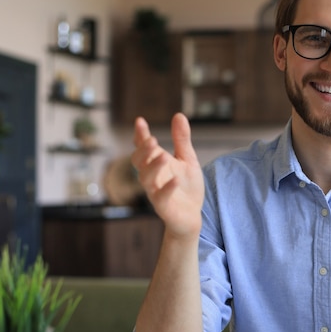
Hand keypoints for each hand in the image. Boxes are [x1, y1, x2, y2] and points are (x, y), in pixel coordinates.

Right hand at [131, 113, 204, 235]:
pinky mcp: (164, 208)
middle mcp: (153, 177)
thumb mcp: (187, 160)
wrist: (192, 216)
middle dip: (143, 151)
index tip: (140, 121)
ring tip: (163, 156)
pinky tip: (175, 179)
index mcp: (156, 164)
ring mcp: (156, 192)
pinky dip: (167, 189)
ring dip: (153, 167)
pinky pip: (161, 198)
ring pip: (146, 180)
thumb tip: (178, 115)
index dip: (140, 136)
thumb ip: (182, 140)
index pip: (144, 148)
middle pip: (139, 163)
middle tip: (151, 140)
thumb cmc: (187, 187)